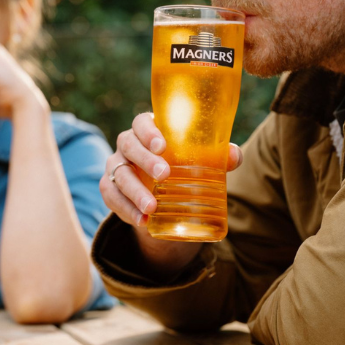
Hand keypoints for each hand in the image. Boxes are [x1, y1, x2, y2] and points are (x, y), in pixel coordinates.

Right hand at [100, 113, 242, 271]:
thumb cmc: (182, 168)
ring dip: (134, 192)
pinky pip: (111, 197)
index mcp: (147, 131)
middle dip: (145, 160)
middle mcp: (127, 145)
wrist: (162, 198)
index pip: (141, 123)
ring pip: (119, 175)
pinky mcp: (110, 189)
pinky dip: (125, 210)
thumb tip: (234, 156)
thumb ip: (217, 157)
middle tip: (164, 175)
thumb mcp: (199, 162)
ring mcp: (116, 166)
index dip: (148, 132)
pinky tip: (141, 221)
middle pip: (128, 145)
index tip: (163, 146)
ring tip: (152, 208)